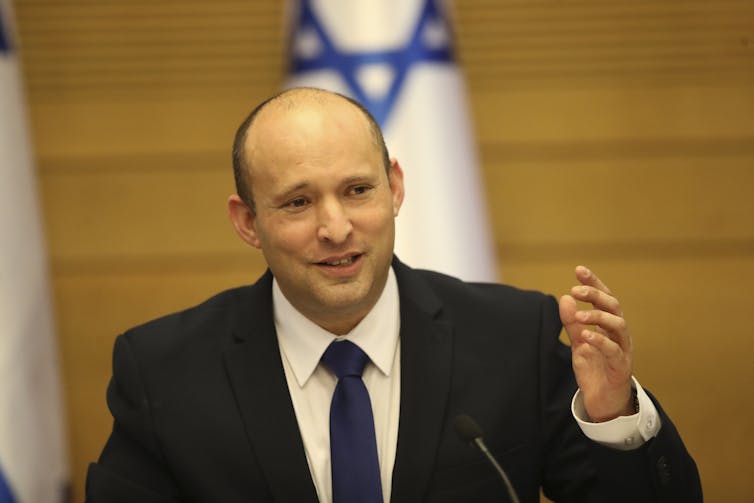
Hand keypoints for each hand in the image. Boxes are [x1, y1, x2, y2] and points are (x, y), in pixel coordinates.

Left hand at [559, 266, 632, 421]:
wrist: (604, 403)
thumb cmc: (595, 370)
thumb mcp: (578, 343)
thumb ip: (572, 323)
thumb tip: (565, 297)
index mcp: (609, 326)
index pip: (604, 298)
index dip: (594, 283)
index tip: (579, 270)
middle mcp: (619, 335)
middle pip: (614, 307)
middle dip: (596, 295)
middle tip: (576, 290)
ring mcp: (623, 350)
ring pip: (619, 325)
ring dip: (598, 316)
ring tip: (579, 315)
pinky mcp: (621, 368)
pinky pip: (614, 351)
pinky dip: (600, 341)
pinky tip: (585, 336)